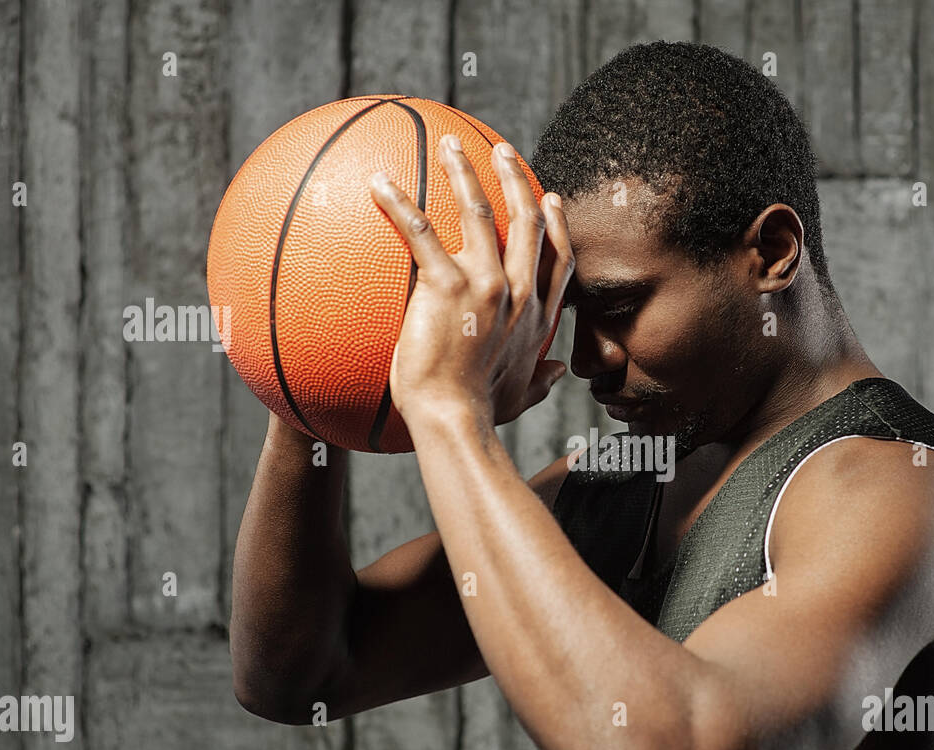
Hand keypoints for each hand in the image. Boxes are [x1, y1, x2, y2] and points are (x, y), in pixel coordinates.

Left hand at [368, 134, 572, 428]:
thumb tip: (556, 372)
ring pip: (480, 213)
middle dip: (515, 180)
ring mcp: (486, 285)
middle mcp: (519, 293)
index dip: (554, 225)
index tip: (548, 198)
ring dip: (465, 173)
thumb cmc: (482, 415)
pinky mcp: (447, 285)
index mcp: (536, 318)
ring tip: (449, 145)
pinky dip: (397, 202)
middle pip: (526, 223)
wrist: (455, 420)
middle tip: (502, 151)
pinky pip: (420, 231)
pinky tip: (377, 183)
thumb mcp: (521, 396)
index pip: (556, 260)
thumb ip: (540, 380)